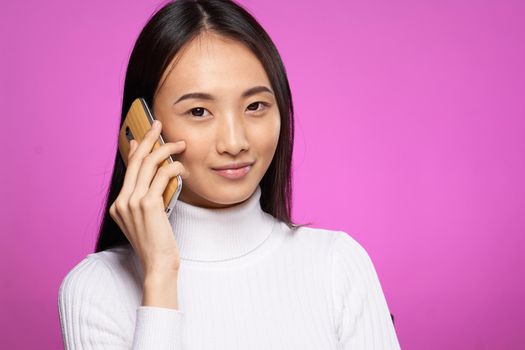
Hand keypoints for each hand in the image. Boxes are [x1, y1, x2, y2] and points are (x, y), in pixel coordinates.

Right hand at [109, 120, 188, 278]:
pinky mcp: (148, 205)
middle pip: (136, 161)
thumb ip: (147, 198)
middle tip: (159, 125)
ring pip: (149, 164)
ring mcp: (133, 202)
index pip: (128, 169)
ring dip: (166, 150)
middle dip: (149, 139)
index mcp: (119, 204)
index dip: (136, 149)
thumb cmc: (157, 244)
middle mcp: (122, 201)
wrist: (157, 264)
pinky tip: (183, 168)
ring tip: (180, 144)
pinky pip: (162, 176)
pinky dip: (174, 168)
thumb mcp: (147, 219)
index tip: (143, 137)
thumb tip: (156, 176)